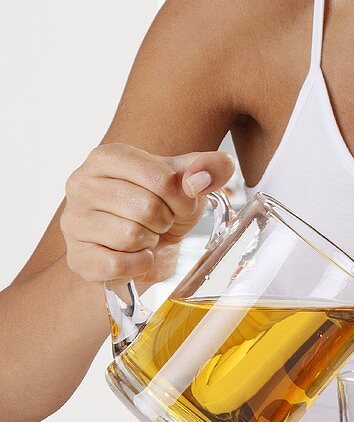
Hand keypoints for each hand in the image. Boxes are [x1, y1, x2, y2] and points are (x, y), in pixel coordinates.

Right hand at [62, 143, 235, 289]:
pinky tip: (135, 254)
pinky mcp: (76, 256)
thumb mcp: (194, 179)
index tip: (179, 201)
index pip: (162, 179)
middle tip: (159, 220)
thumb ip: (212, 167)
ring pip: (130, 236)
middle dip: (165, 220)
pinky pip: (118, 264)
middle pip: (147, 208)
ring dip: (150, 241)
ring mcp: (73, 220)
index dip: (183, 198)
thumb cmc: (166, 204)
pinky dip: (138, 264)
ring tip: (144, 234)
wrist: (147, 242)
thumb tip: (199, 180)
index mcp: (108, 156)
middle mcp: (81, 183)